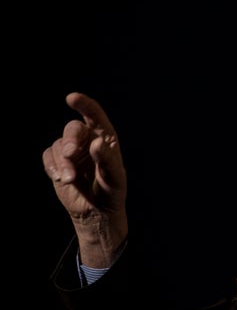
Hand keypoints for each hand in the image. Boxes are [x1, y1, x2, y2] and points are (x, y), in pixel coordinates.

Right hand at [42, 92, 127, 267]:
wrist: (96, 211)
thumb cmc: (111, 191)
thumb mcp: (114, 177)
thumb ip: (106, 159)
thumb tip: (97, 143)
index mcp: (105, 138)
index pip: (95, 115)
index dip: (84, 105)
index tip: (72, 98)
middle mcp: (87, 140)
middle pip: (72, 129)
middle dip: (70, 140)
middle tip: (71, 153)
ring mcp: (71, 150)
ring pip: (58, 145)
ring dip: (62, 161)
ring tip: (70, 179)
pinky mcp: (57, 162)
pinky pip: (48, 156)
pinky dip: (52, 166)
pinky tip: (61, 178)